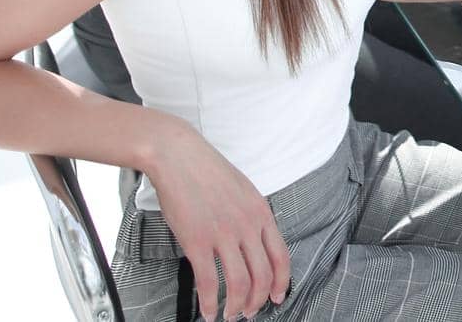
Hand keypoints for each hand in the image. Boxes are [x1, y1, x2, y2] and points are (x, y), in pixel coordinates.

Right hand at [146, 126, 290, 321]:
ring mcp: (223, 234)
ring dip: (236, 306)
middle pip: (263, 275)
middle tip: (249, 312)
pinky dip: (210, 303)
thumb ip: (252, 216)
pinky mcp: (197, 241)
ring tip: (230, 314)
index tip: (276, 297)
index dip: (281, 283)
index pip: (281, 257)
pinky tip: (207, 311)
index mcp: (261, 213)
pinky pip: (210, 282)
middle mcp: (247, 226)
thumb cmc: (208, 171)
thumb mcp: (244, 190)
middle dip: (258, 300)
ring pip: (240, 284)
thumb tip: (256, 242)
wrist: (179, 156)